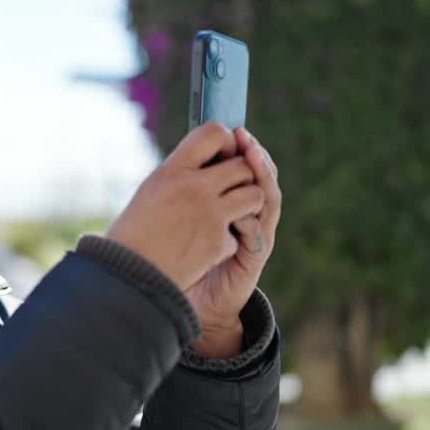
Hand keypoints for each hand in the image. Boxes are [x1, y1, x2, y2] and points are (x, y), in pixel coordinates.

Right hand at [105, 122, 266, 292]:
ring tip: (230, 216)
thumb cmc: (130, 236)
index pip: (214, 132)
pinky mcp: (218, 241)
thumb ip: (178, 177)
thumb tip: (203, 165)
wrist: (125, 278)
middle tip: (233, 189)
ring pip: (255, 195)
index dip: (226, 141)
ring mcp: (209, 214)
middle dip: (243, 176)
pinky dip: (226, 243)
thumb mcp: (149, 194)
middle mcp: (193, 186)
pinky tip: (206, 252)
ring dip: (248, 206)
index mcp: (171, 170)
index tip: (223, 154)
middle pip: (243, 164)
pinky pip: (240, 233)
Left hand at [185, 127, 280, 356]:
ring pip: (267, 195)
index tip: (229, 128)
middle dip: (252, 154)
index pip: (240, 164)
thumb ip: (179, 201)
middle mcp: (246, 211)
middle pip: (259, 173)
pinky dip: (254, 217)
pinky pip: (261, 229)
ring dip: (261, 175)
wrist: (194, 301)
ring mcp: (254, 231)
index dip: (237, 146)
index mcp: (227, 200)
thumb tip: (162, 169)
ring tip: (252, 157)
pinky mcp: (255, 253)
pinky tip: (242, 210)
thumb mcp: (177, 224)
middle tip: (243, 136)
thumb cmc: (183, 260)